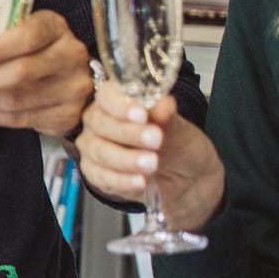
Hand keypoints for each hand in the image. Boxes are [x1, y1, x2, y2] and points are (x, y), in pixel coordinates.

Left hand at [0, 10, 94, 137]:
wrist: (68, 78)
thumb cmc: (33, 51)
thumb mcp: (18, 34)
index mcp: (55, 28)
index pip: (28, 36)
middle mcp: (71, 55)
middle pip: (23, 71)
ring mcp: (73, 87)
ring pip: (21, 99)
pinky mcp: (67, 114)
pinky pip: (24, 119)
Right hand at [76, 84, 223, 230]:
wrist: (184, 176)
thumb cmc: (176, 144)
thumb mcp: (177, 128)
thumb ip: (166, 115)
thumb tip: (164, 103)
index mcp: (116, 101)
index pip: (107, 96)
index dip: (121, 105)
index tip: (142, 115)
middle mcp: (99, 121)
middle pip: (101, 124)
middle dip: (128, 133)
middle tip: (155, 139)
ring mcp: (93, 147)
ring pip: (99, 151)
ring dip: (127, 159)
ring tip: (152, 164)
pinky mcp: (95, 173)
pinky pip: (101, 177)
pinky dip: (122, 181)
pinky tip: (140, 181)